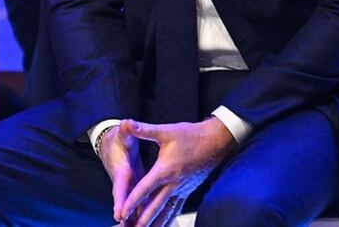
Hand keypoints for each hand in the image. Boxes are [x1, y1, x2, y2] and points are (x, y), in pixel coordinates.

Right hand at [97, 125, 144, 224]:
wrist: (110, 145)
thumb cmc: (118, 140)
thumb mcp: (123, 134)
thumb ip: (126, 131)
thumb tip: (125, 123)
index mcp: (122, 171)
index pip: (120, 188)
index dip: (120, 201)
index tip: (119, 214)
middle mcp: (124, 183)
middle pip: (125, 204)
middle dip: (126, 219)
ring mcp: (129, 188)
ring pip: (132, 208)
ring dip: (135, 221)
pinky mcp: (135, 190)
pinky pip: (139, 206)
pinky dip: (142, 217)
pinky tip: (151, 226)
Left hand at [119, 118, 235, 226]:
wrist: (216, 142)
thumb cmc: (191, 136)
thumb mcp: (166, 131)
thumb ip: (144, 130)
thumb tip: (126, 123)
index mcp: (165, 170)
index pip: (145, 189)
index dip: (132, 201)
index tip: (123, 213)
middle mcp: (173, 184)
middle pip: (155, 207)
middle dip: (142, 220)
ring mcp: (182, 190)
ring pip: (166, 212)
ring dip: (155, 223)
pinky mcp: (187, 191)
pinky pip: (175, 210)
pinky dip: (167, 219)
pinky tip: (162, 226)